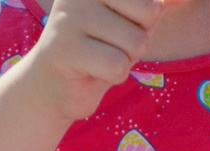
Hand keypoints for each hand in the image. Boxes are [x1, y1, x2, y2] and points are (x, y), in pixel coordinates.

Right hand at [18, 0, 187, 123]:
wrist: (53, 84)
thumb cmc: (100, 47)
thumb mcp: (135, 19)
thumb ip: (156, 5)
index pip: (152, 0)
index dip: (147, 19)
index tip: (120, 25)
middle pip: (150, 12)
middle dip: (139, 38)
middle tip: (111, 44)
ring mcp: (70, 15)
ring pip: (136, 42)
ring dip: (125, 59)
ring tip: (100, 56)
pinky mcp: (65, 47)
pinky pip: (118, 65)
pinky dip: (113, 76)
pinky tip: (92, 70)